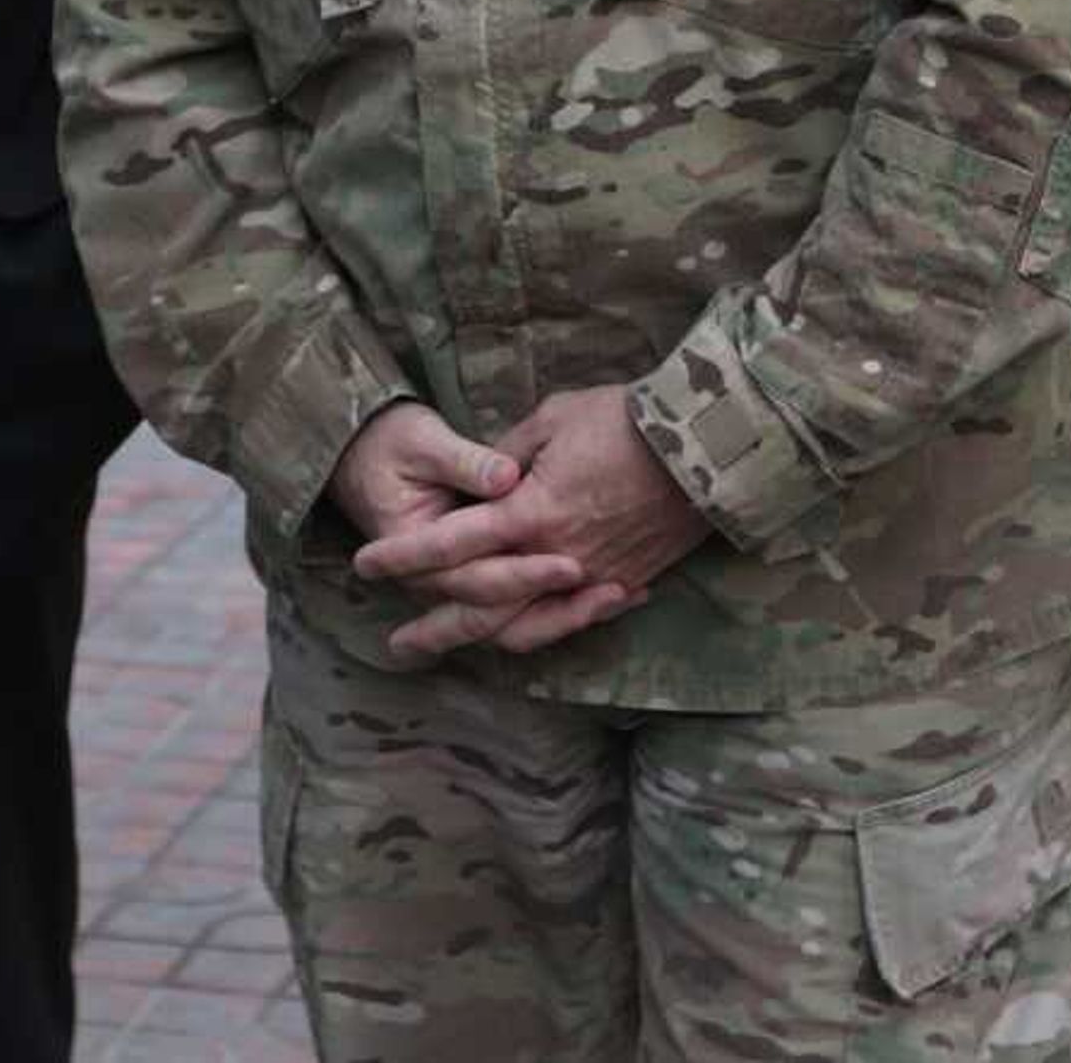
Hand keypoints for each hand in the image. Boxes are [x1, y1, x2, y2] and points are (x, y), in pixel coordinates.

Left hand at [353, 386, 705, 661]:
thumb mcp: (552, 420)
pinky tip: (525, 630)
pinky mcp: (624, 581)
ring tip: (454, 651)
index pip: (449, 544)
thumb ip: (507, 456)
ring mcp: (591, 578)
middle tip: (397, 644)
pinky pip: (574, 620)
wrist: (706, 448)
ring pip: (527, 628)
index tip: (363, 565)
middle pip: (480, 607)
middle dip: (434, 627)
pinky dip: (547, 630)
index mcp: (527, 515)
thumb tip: (482, 479)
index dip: (402, 556)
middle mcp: (553, 558)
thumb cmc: (624, 421)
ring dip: (485, 641)